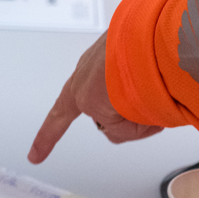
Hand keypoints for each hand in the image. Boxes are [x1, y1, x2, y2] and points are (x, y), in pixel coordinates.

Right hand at [27, 32, 163, 163]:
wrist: (149, 45)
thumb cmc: (128, 79)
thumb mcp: (120, 126)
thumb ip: (121, 131)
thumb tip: (137, 117)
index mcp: (79, 94)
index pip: (58, 121)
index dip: (46, 140)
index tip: (35, 156)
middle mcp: (87, 71)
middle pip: (109, 108)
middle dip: (130, 115)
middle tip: (149, 116)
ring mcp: (106, 53)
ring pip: (126, 89)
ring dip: (145, 94)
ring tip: (158, 92)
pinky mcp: (126, 41)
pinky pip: (138, 67)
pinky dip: (152, 76)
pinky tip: (163, 77)